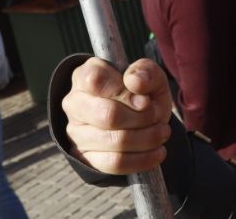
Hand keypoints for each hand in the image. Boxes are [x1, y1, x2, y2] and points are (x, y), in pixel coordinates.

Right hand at [63, 57, 172, 174]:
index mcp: (85, 75)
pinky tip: (157, 152)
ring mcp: (76, 132)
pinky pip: (115, 163)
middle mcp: (74, 103)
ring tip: (162, 132)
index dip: (126, 93)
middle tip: (157, 116)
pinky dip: (142, 159)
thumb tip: (135, 82)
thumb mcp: (150, 75)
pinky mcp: (85, 157)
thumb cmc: (140, 92)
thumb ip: (145, 72)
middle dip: (142, 117)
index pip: (96, 80)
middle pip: (108, 115)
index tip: (145, 100)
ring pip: (115, 141)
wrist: (137, 118)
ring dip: (147, 138)